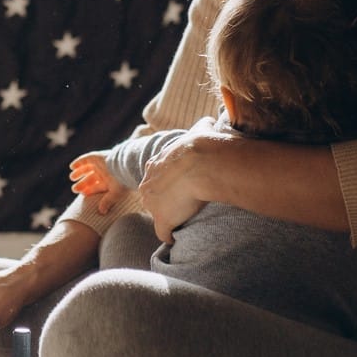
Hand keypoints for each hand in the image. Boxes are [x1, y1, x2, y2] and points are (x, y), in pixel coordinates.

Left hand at [67, 153, 124, 214]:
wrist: (124, 165)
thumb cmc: (122, 181)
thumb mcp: (115, 193)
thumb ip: (107, 202)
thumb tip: (101, 212)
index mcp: (110, 181)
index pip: (97, 187)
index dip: (90, 190)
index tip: (83, 194)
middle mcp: (105, 172)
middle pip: (91, 179)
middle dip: (82, 184)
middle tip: (74, 189)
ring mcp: (101, 164)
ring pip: (87, 168)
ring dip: (79, 172)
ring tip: (72, 178)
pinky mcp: (97, 156)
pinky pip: (85, 159)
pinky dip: (78, 162)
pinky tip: (72, 167)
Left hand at [139, 118, 227, 241]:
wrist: (200, 163)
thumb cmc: (202, 145)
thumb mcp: (198, 130)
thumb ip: (201, 127)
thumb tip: (209, 120)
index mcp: (154, 165)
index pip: (156, 178)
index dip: (169, 184)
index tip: (180, 187)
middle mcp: (147, 185)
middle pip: (153, 198)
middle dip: (166, 202)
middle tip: (184, 205)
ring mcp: (153, 204)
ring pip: (158, 215)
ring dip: (170, 219)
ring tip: (185, 220)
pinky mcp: (162, 220)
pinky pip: (164, 234)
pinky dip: (171, 236)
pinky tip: (180, 236)